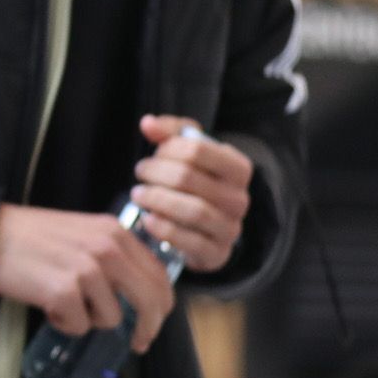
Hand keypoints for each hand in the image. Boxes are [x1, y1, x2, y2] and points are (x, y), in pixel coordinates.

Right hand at [0, 205, 174, 351]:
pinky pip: (80, 326)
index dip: (161, 305)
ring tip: (63, 302)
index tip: (153, 323)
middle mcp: (106, 248)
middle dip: (148, 328)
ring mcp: (86, 270)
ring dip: (89, 319)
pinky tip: (47, 306)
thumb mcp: (83, 233)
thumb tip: (140, 293)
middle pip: (150, 301)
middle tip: (137, 343)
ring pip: (111, 319)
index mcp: (114, 232)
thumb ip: (113, 254)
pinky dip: (64, 323)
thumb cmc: (32, 236)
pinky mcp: (63, 291)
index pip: (158, 275)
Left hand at [131, 115, 253, 272]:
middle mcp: (239, 199)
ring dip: (157, 200)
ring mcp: (231, 228)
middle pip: (188, 178)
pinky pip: (191, 242)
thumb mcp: (186, 150)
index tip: (154, 154)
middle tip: (140, 171)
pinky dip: (164, 229)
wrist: (204, 225)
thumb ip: (168, 131)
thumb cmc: (194, 179)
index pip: (198, 149)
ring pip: (193, 211)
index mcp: (238, 168)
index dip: (168, 149)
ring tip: (138, 194)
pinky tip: (147, 219)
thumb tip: (147, 124)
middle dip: (156, 173)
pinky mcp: (218, 253)